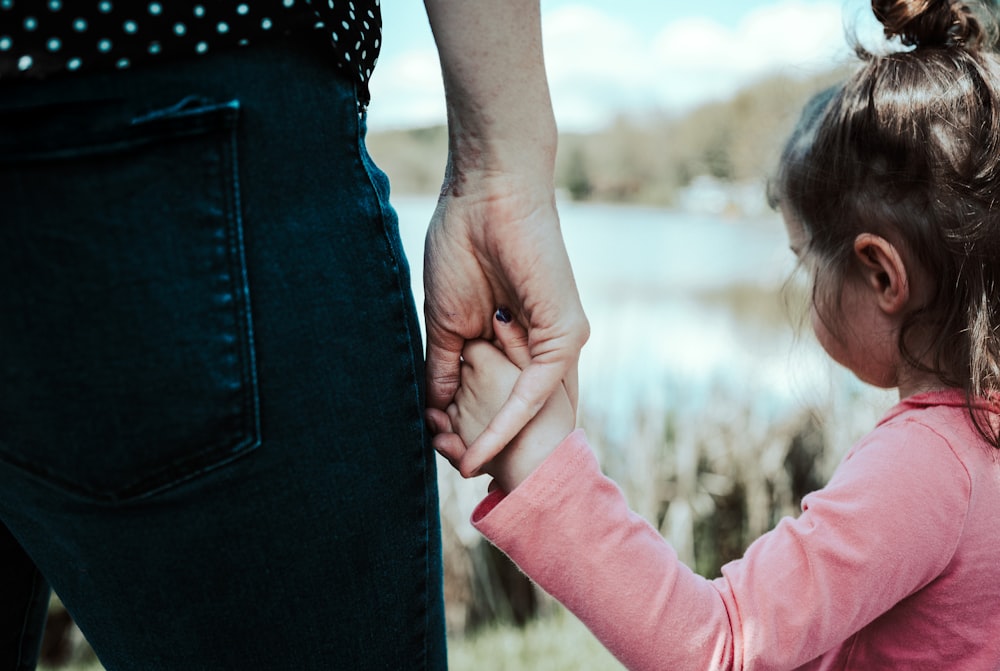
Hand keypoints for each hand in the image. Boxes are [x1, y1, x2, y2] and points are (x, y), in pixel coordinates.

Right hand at [423, 176, 588, 477]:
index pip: (501, 399)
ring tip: (459, 470)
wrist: (483, 195)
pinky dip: (505, 423)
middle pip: (518, 413)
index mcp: (517, 342)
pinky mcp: (567, 335)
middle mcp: (543, 346)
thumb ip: (444, 368)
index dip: (473, 429)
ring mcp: (559, 342)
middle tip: (453, 472)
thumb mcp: (446, 323)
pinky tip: (477, 449)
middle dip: (484, 444)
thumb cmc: (461, 246)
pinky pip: (535, 391)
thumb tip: (433, 412)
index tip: (441, 454)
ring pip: (528, 410)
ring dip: (492, 442)